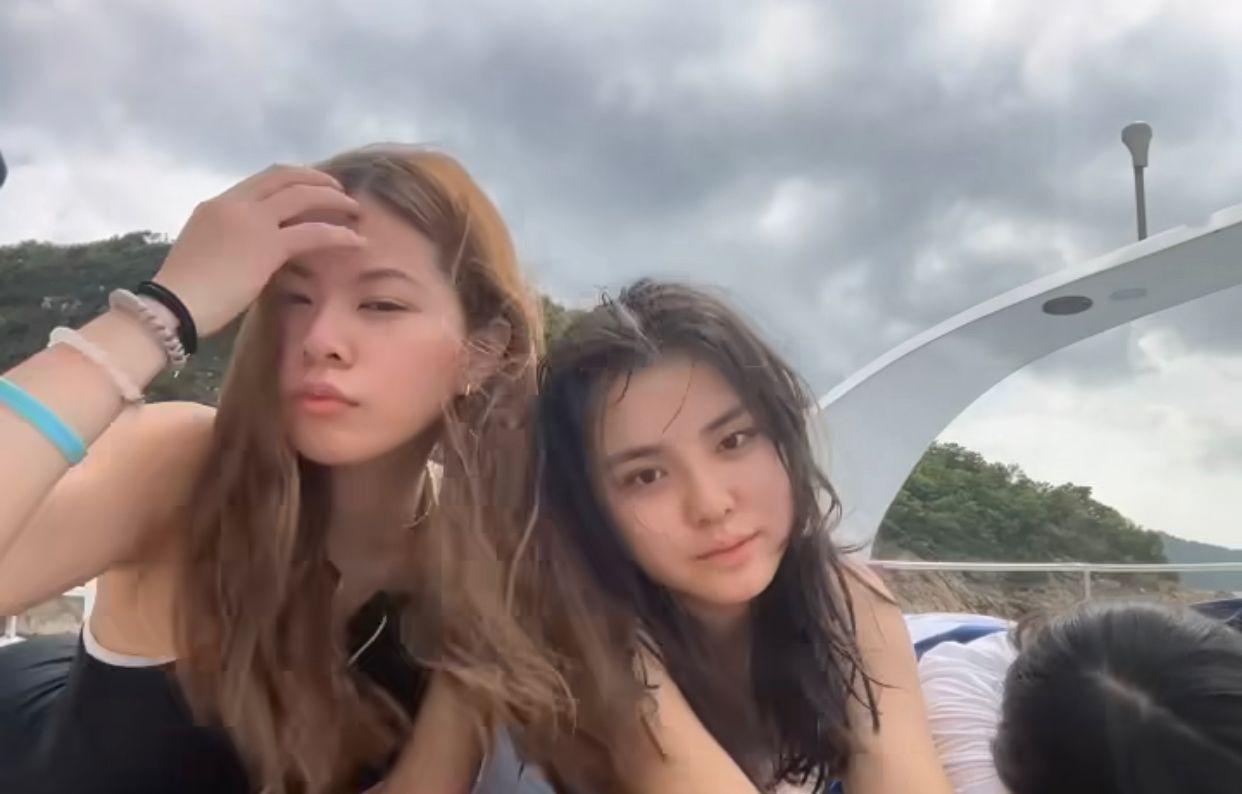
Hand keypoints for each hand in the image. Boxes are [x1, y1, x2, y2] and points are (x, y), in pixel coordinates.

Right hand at [153, 164, 364, 336]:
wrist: (172, 306)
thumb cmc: (186, 293)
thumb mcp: (207, 253)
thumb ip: (233, 242)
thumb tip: (257, 251)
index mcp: (217, 205)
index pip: (262, 180)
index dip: (293, 179)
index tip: (312, 187)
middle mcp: (235, 204)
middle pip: (284, 176)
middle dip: (316, 179)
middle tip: (339, 192)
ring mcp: (251, 221)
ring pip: (303, 196)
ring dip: (334, 200)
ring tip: (355, 211)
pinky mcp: (267, 246)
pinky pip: (313, 232)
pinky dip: (339, 234)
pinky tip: (356, 241)